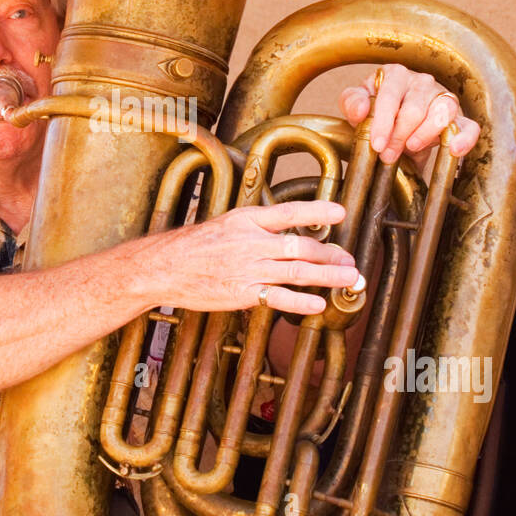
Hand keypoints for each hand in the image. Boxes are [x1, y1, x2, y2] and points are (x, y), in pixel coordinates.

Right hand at [151, 199, 357, 315]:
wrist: (165, 266)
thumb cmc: (197, 246)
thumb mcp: (227, 224)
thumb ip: (257, 227)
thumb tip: (289, 230)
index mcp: (248, 220)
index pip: (289, 212)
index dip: (317, 212)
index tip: (340, 213)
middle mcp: (251, 242)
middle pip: (301, 246)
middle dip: (330, 254)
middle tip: (350, 260)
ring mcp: (248, 268)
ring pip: (297, 271)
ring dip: (327, 276)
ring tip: (348, 278)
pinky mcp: (243, 293)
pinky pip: (279, 297)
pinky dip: (302, 301)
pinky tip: (319, 304)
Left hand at [339, 65, 479, 169]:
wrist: (392, 129)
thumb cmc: (374, 112)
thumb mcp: (356, 107)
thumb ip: (352, 103)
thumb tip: (362, 109)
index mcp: (395, 75)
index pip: (390, 96)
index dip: (384, 122)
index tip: (377, 145)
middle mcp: (422, 82)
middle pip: (414, 109)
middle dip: (399, 136)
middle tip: (388, 155)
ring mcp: (442, 97)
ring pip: (442, 112)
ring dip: (426, 134)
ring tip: (412, 148)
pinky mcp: (458, 117)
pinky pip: (468, 125)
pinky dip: (464, 138)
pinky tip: (454, 149)